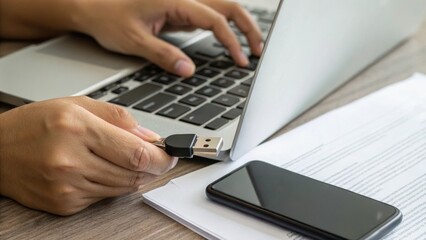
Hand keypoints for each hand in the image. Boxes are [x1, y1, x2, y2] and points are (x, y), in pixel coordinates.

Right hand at [0, 97, 176, 215]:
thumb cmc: (35, 123)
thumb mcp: (78, 105)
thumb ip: (120, 119)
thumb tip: (152, 137)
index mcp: (78, 129)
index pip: (138, 154)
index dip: (163, 157)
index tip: (172, 155)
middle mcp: (71, 160)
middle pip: (134, 174)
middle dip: (153, 167)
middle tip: (157, 157)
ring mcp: (67, 187)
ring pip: (123, 188)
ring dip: (134, 175)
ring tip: (125, 159)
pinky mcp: (64, 204)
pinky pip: (104, 197)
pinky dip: (112, 184)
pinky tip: (101, 170)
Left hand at [73, 0, 262, 76]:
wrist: (91, 6)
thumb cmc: (107, 18)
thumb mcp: (134, 41)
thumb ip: (164, 55)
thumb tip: (189, 70)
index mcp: (174, 0)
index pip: (214, 19)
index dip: (231, 41)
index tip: (240, 60)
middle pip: (227, 6)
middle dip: (248, 27)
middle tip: (259, 50)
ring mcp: (182, 3)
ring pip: (221, 8)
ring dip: (239, 25)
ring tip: (251, 47)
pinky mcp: (178, 10)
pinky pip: (208, 16)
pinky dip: (223, 28)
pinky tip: (228, 43)